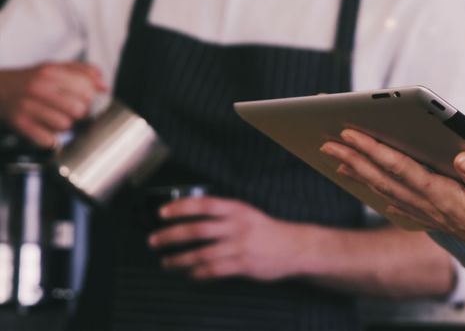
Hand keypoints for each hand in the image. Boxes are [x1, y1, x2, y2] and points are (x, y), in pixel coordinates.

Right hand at [0, 62, 107, 148]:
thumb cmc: (30, 80)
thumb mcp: (55, 68)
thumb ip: (83, 72)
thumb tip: (104, 86)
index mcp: (51, 72)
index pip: (86, 87)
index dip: (91, 96)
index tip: (87, 99)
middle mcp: (39, 87)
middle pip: (79, 108)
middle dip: (80, 112)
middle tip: (73, 111)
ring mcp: (28, 105)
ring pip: (65, 124)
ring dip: (65, 125)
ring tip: (58, 119)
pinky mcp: (20, 122)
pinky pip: (47, 138)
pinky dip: (51, 138)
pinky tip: (47, 130)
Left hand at [149, 196, 303, 281]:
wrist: (296, 247)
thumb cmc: (267, 230)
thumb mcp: (247, 214)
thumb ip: (224, 215)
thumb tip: (191, 219)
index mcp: (237, 209)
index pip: (204, 205)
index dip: (181, 208)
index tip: (162, 212)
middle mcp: (237, 226)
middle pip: (197, 230)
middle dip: (171, 236)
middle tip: (153, 240)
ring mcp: (240, 246)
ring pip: (202, 254)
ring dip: (179, 259)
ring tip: (166, 262)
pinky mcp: (244, 265)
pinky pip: (214, 270)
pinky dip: (198, 273)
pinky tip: (190, 274)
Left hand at [321, 129, 464, 274]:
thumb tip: (461, 156)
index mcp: (447, 198)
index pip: (402, 169)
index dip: (374, 150)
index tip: (349, 133)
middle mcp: (435, 208)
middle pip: (386, 179)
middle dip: (356, 159)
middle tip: (328, 142)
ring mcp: (437, 217)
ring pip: (390, 192)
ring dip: (363, 175)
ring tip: (340, 161)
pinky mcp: (444, 222)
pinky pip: (406, 207)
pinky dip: (386, 196)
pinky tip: (378, 193)